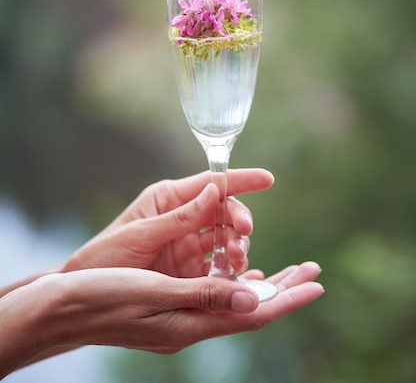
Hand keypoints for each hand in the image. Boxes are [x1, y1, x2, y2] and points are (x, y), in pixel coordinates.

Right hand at [1, 260, 321, 375]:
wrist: (63, 308)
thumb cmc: (103, 295)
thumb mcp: (154, 294)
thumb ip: (204, 296)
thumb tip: (253, 302)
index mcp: (190, 324)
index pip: (252, 314)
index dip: (286, 297)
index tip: (316, 283)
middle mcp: (190, 325)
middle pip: (249, 308)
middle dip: (283, 289)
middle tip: (313, 270)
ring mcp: (179, 319)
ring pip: (232, 301)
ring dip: (261, 284)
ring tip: (286, 270)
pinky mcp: (167, 308)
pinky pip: (211, 296)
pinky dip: (232, 282)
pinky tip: (237, 274)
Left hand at [64, 168, 273, 277]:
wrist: (86, 297)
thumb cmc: (105, 256)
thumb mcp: (139, 234)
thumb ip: (179, 217)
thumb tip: (214, 192)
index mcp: (169, 199)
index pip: (211, 183)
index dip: (240, 180)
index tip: (267, 179)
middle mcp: (183, 218)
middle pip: (224, 212)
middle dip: (238, 221)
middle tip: (242, 234)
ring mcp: (188, 245)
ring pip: (225, 240)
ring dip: (236, 247)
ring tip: (235, 260)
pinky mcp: (190, 271)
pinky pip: (218, 267)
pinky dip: (230, 271)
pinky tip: (238, 277)